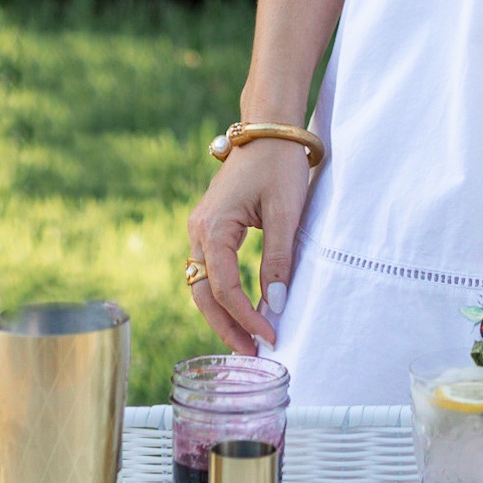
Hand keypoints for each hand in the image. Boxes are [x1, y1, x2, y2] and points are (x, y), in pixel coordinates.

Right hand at [186, 140, 312, 353]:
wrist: (269, 129)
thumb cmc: (278, 164)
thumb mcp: (284, 213)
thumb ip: (277, 259)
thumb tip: (274, 305)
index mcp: (213, 226)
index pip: (224, 287)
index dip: (246, 317)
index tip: (270, 336)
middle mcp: (199, 230)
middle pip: (203, 293)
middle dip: (226, 326)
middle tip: (252, 353)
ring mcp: (201, 228)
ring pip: (203, 284)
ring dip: (222, 314)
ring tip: (247, 340)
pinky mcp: (211, 227)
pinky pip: (210, 270)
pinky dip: (222, 295)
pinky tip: (241, 310)